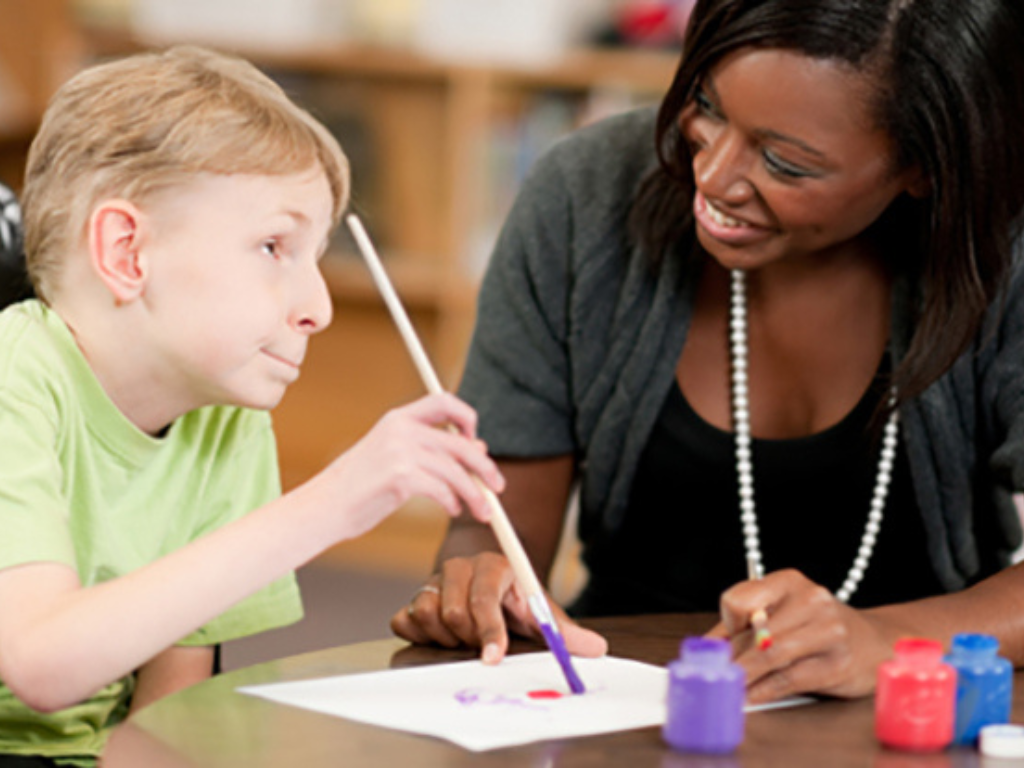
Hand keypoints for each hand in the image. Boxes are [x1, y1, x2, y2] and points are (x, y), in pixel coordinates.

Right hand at [307, 393, 505, 540]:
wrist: (324, 507)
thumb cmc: (359, 486)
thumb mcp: (392, 457)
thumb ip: (429, 449)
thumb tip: (477, 449)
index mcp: (398, 418)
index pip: (443, 402)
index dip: (467, 417)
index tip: (477, 441)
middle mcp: (401, 430)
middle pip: (460, 443)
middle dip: (485, 467)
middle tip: (498, 487)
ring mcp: (401, 452)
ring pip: (456, 471)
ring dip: (475, 494)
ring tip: (483, 511)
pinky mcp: (401, 477)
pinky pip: (443, 490)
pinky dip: (454, 503)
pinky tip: (453, 511)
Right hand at [390, 552, 607, 662]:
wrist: (487, 584)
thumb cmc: (515, 601)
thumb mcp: (540, 611)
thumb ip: (563, 630)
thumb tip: (597, 648)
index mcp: (494, 566)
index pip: (486, 597)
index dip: (490, 630)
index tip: (494, 658)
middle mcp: (459, 568)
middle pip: (455, 611)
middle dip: (471, 638)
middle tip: (484, 645)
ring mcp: (432, 581)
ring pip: (426, 615)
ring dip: (447, 638)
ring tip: (465, 638)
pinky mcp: (412, 597)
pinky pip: (404, 621)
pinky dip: (421, 636)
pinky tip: (440, 637)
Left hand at [710, 569, 903, 702]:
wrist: (874, 642)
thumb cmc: (818, 626)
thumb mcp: (784, 612)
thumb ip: (746, 625)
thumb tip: (709, 648)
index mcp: (788, 581)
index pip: (738, 600)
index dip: (726, 625)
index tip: (724, 643)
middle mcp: (810, 599)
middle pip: (754, 633)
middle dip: (731, 659)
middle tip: (716, 676)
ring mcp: (828, 630)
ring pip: (770, 655)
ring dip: (744, 677)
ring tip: (729, 688)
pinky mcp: (838, 662)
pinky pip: (789, 679)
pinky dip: (764, 690)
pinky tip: (752, 697)